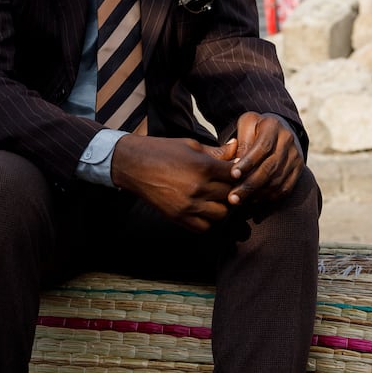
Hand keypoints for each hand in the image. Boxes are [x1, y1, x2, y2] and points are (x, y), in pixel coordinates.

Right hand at [110, 135, 237, 231]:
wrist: (133, 165)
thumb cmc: (162, 150)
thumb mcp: (191, 145)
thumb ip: (216, 151)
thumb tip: (236, 148)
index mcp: (203, 166)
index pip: (236, 175)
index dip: (239, 173)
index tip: (234, 172)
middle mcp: (198, 188)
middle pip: (231, 195)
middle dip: (232, 189)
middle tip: (227, 185)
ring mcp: (188, 205)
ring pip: (222, 214)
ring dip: (222, 206)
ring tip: (215, 198)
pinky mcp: (178, 217)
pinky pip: (204, 227)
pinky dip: (207, 220)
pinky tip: (203, 208)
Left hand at [223, 112, 304, 206]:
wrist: (277, 130)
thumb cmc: (254, 129)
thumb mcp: (244, 127)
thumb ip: (241, 143)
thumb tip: (237, 165)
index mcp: (273, 126)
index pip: (262, 147)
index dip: (248, 163)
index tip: (233, 175)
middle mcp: (288, 140)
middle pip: (270, 167)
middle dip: (249, 184)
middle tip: (232, 197)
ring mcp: (296, 155)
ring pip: (277, 180)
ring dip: (257, 194)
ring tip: (239, 200)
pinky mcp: (299, 168)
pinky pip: (285, 188)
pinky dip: (269, 196)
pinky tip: (253, 199)